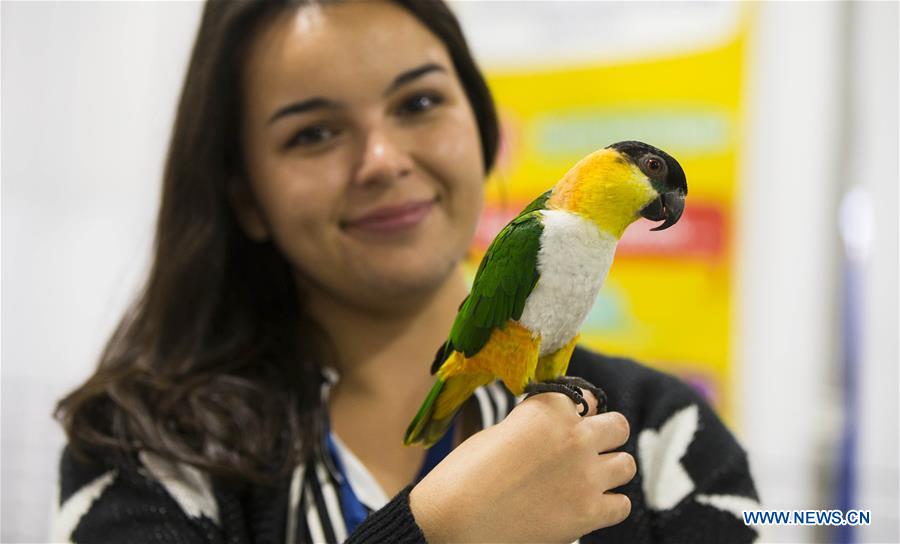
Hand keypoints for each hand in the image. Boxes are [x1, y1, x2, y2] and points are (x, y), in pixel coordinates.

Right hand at [409, 388, 634, 542]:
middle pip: (618, 426)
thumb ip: (537, 425)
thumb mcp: (502, 431)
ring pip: (626, 464)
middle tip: (585, 450)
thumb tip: (554, 430)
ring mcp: (587, 476)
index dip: (578, 411)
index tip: (571, 420)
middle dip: (604, 436)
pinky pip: (621, 505)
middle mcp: (575, 437)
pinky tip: (587, 505)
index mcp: (550, 409)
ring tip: (588, 478)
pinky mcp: (589, 513)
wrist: (455, 517)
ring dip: (610, 469)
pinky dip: (608, 505)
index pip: (585, 397)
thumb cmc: (467, 472)